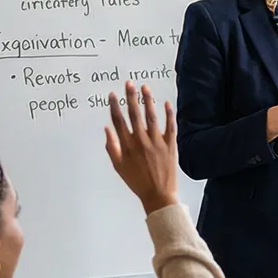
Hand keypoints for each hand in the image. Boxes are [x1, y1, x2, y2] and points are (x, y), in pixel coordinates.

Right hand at [104, 82, 180, 214]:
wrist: (158, 195)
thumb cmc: (137, 181)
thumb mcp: (119, 166)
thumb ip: (112, 147)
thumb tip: (107, 129)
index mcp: (127, 146)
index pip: (118, 121)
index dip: (114, 106)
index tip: (112, 94)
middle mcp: (141, 141)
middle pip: (134, 114)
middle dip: (130, 97)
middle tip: (129, 83)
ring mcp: (157, 142)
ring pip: (151, 116)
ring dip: (148, 101)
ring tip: (144, 87)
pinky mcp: (170, 145)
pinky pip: (170, 126)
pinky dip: (169, 114)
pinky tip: (166, 102)